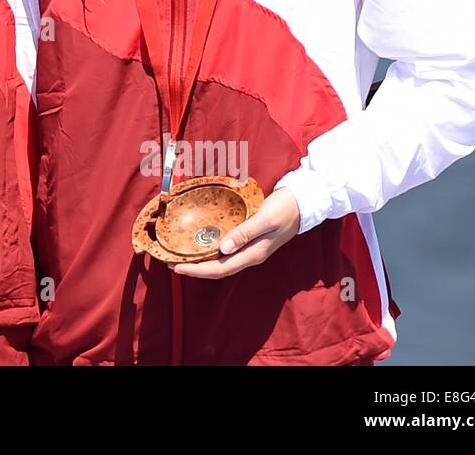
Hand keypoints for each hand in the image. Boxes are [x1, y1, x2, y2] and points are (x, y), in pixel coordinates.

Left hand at [173, 186, 300, 279]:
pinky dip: (211, 251)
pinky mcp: (250, 240)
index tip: (177, 267)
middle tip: (171, 263)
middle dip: (195, 269)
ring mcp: (250, 249)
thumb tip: (223, 249)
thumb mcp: (264, 219)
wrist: (303, 203)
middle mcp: (250, 255)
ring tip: (182, 257)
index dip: (197, 270)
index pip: (220, 269)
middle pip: (218, 269)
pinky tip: (202, 245)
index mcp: (253, 254)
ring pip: (222, 262)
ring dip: (201, 262)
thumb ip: (244, 233)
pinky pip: (226, 252)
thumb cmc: (285, 209)